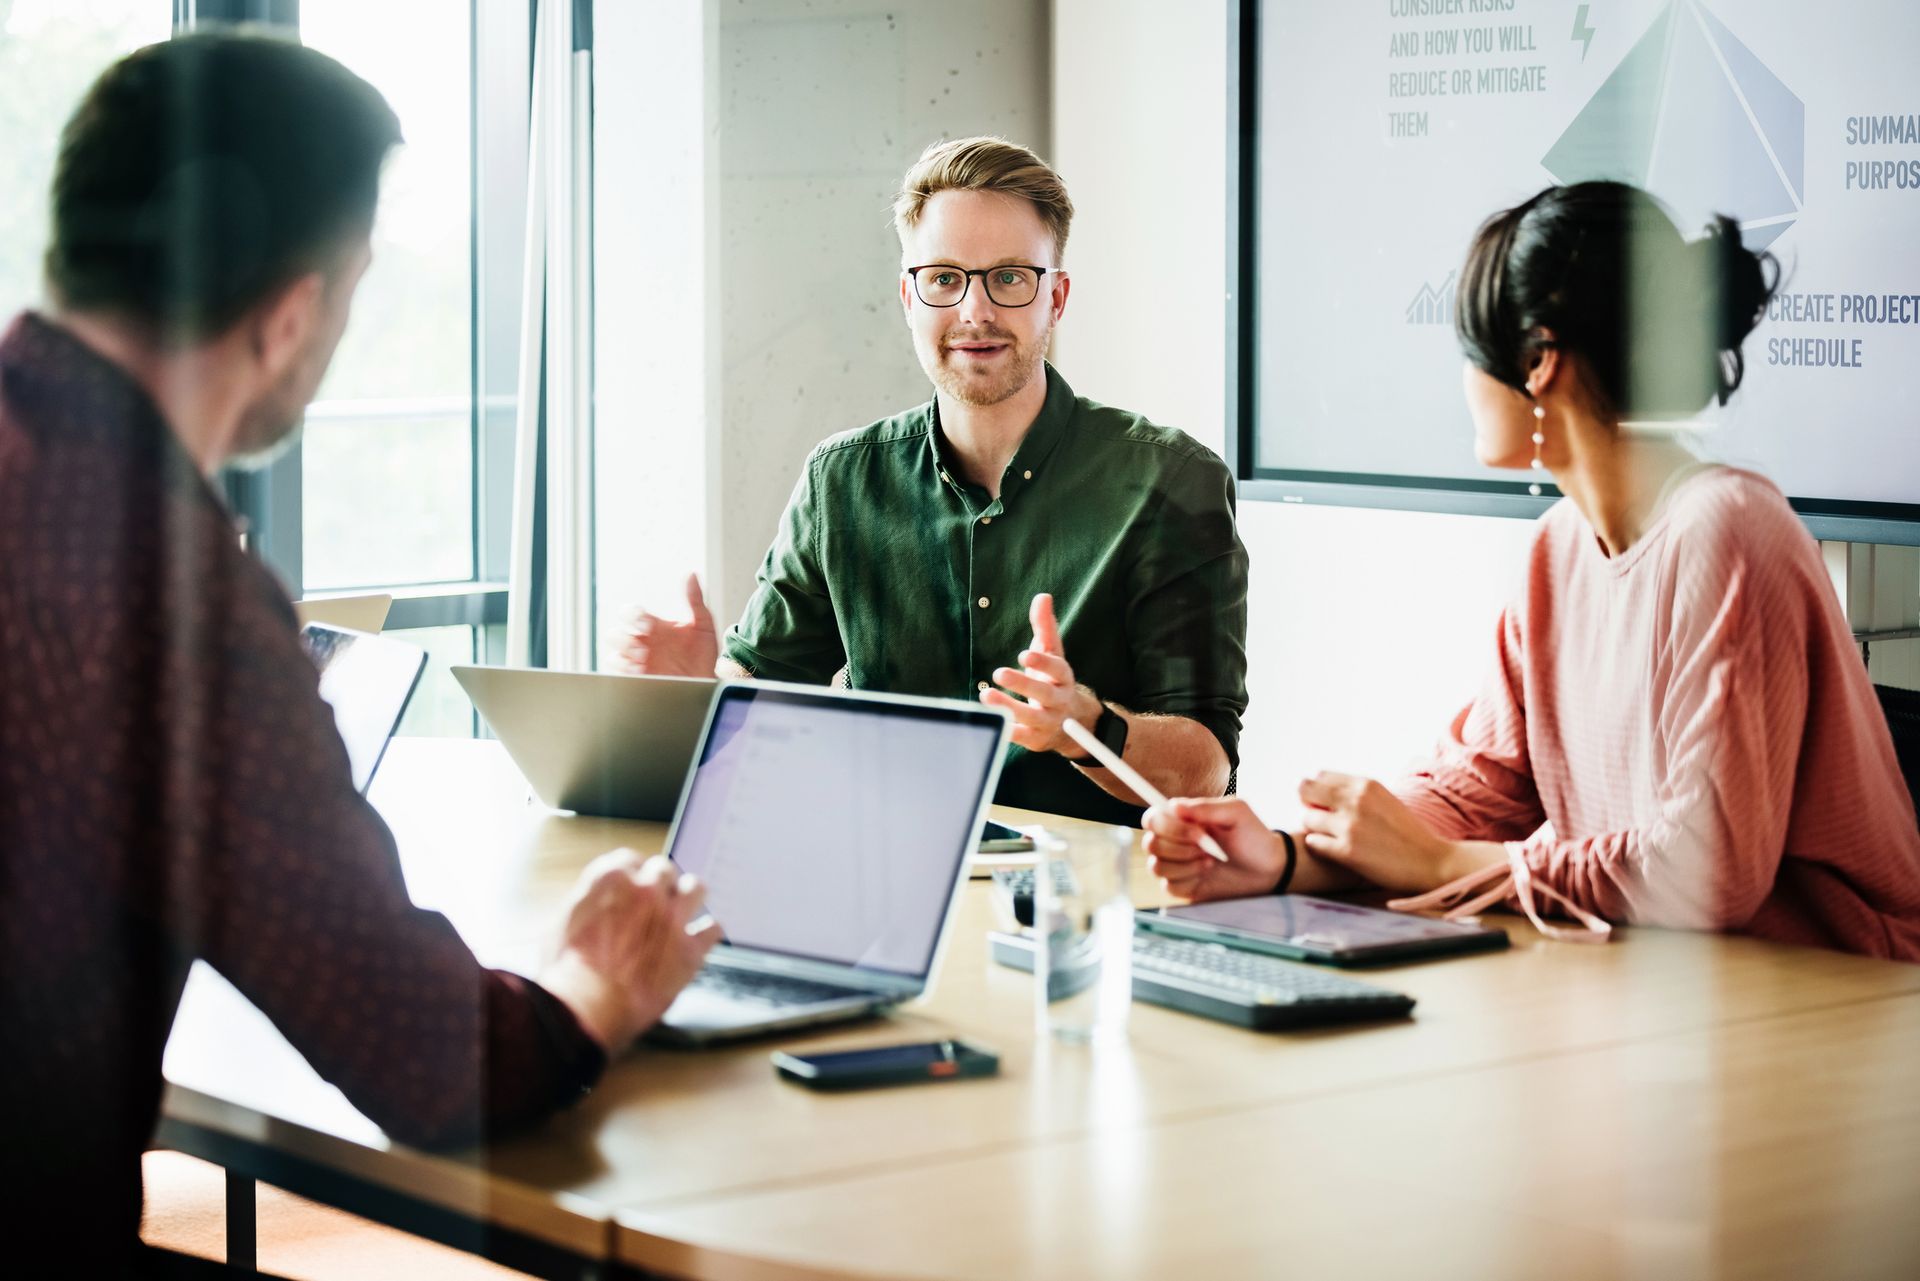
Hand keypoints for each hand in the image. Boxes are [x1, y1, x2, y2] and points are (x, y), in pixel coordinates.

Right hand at [539, 850, 721, 1053]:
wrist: (587, 1007)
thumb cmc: (566, 972)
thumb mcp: (560, 924)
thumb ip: (586, 904)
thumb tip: (595, 904)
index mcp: (611, 878)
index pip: (630, 859)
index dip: (633, 875)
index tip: (634, 885)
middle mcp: (646, 890)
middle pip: (663, 870)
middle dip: (659, 885)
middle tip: (655, 903)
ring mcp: (673, 918)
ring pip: (696, 888)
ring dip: (689, 897)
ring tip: (684, 911)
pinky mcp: (691, 949)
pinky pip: (713, 929)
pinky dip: (707, 933)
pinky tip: (700, 940)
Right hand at [617, 573, 718, 676]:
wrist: (707, 681)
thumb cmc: (703, 653)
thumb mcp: (703, 624)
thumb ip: (695, 600)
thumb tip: (691, 574)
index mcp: (653, 626)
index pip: (632, 613)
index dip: (633, 615)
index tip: (647, 623)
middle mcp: (642, 642)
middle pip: (615, 635)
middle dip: (623, 639)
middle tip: (643, 648)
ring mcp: (638, 662)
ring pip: (613, 655)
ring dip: (623, 656)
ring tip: (642, 659)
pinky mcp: (639, 680)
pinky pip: (620, 675)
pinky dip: (626, 672)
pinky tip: (642, 672)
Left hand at [980, 592, 1101, 755]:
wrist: (1071, 721)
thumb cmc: (1053, 679)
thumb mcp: (1052, 652)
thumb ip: (1045, 626)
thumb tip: (1042, 596)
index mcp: (1063, 677)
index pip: (1057, 668)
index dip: (1043, 662)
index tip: (1024, 655)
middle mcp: (1059, 700)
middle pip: (1043, 693)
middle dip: (1022, 684)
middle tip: (998, 672)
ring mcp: (1048, 722)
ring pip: (1030, 717)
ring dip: (1008, 707)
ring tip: (985, 696)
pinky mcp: (1035, 739)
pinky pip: (1020, 737)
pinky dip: (1006, 731)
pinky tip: (990, 721)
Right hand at [1142, 797, 1288, 900]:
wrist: (1269, 868)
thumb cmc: (1253, 837)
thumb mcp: (1236, 813)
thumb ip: (1205, 807)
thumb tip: (1174, 805)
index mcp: (1182, 820)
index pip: (1152, 818)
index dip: (1166, 825)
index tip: (1197, 830)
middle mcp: (1174, 841)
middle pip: (1151, 843)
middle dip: (1181, 846)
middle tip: (1208, 846)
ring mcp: (1176, 865)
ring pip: (1156, 866)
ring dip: (1185, 864)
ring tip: (1210, 860)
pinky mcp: (1182, 887)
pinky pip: (1168, 886)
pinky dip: (1188, 879)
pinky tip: (1206, 873)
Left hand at [1297, 772, 1449, 892]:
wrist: (1431, 861)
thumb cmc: (1407, 833)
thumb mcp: (1384, 800)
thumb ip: (1356, 793)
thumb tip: (1322, 789)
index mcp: (1366, 785)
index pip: (1320, 776)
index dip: (1318, 791)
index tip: (1325, 804)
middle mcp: (1356, 800)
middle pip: (1305, 790)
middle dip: (1308, 804)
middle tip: (1319, 819)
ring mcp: (1350, 826)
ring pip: (1307, 818)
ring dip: (1315, 828)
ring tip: (1331, 837)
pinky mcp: (1346, 851)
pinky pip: (1313, 842)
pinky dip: (1319, 846)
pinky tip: (1334, 850)